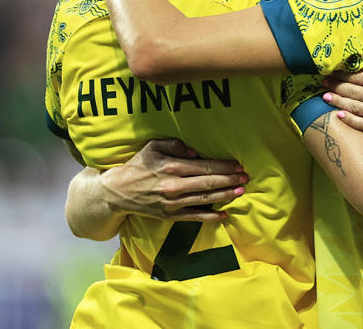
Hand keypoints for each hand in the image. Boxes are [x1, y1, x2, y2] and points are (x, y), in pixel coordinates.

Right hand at [99, 138, 246, 221]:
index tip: (238, 165)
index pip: (204, 166)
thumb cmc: (137, 166)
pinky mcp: (170, 216)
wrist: (116, 192)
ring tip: (241, 192)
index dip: (224, 166)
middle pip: (208, 183)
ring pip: (205, 200)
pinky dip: (210, 217)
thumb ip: (174, 144)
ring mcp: (172, 203)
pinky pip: (194, 217)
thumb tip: (194, 152)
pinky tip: (224, 215)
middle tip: (246, 177)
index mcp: (171, 167)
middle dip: (229, 180)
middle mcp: (174, 186)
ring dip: (225, 196)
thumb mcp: (152, 147)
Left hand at [321, 42, 362, 135]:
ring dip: (339, 103)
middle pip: (353, 94)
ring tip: (326, 98)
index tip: (330, 72)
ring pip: (356, 109)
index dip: (342, 75)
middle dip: (336, 87)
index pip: (358, 78)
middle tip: (323, 84)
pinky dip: (351, 122)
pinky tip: (340, 116)